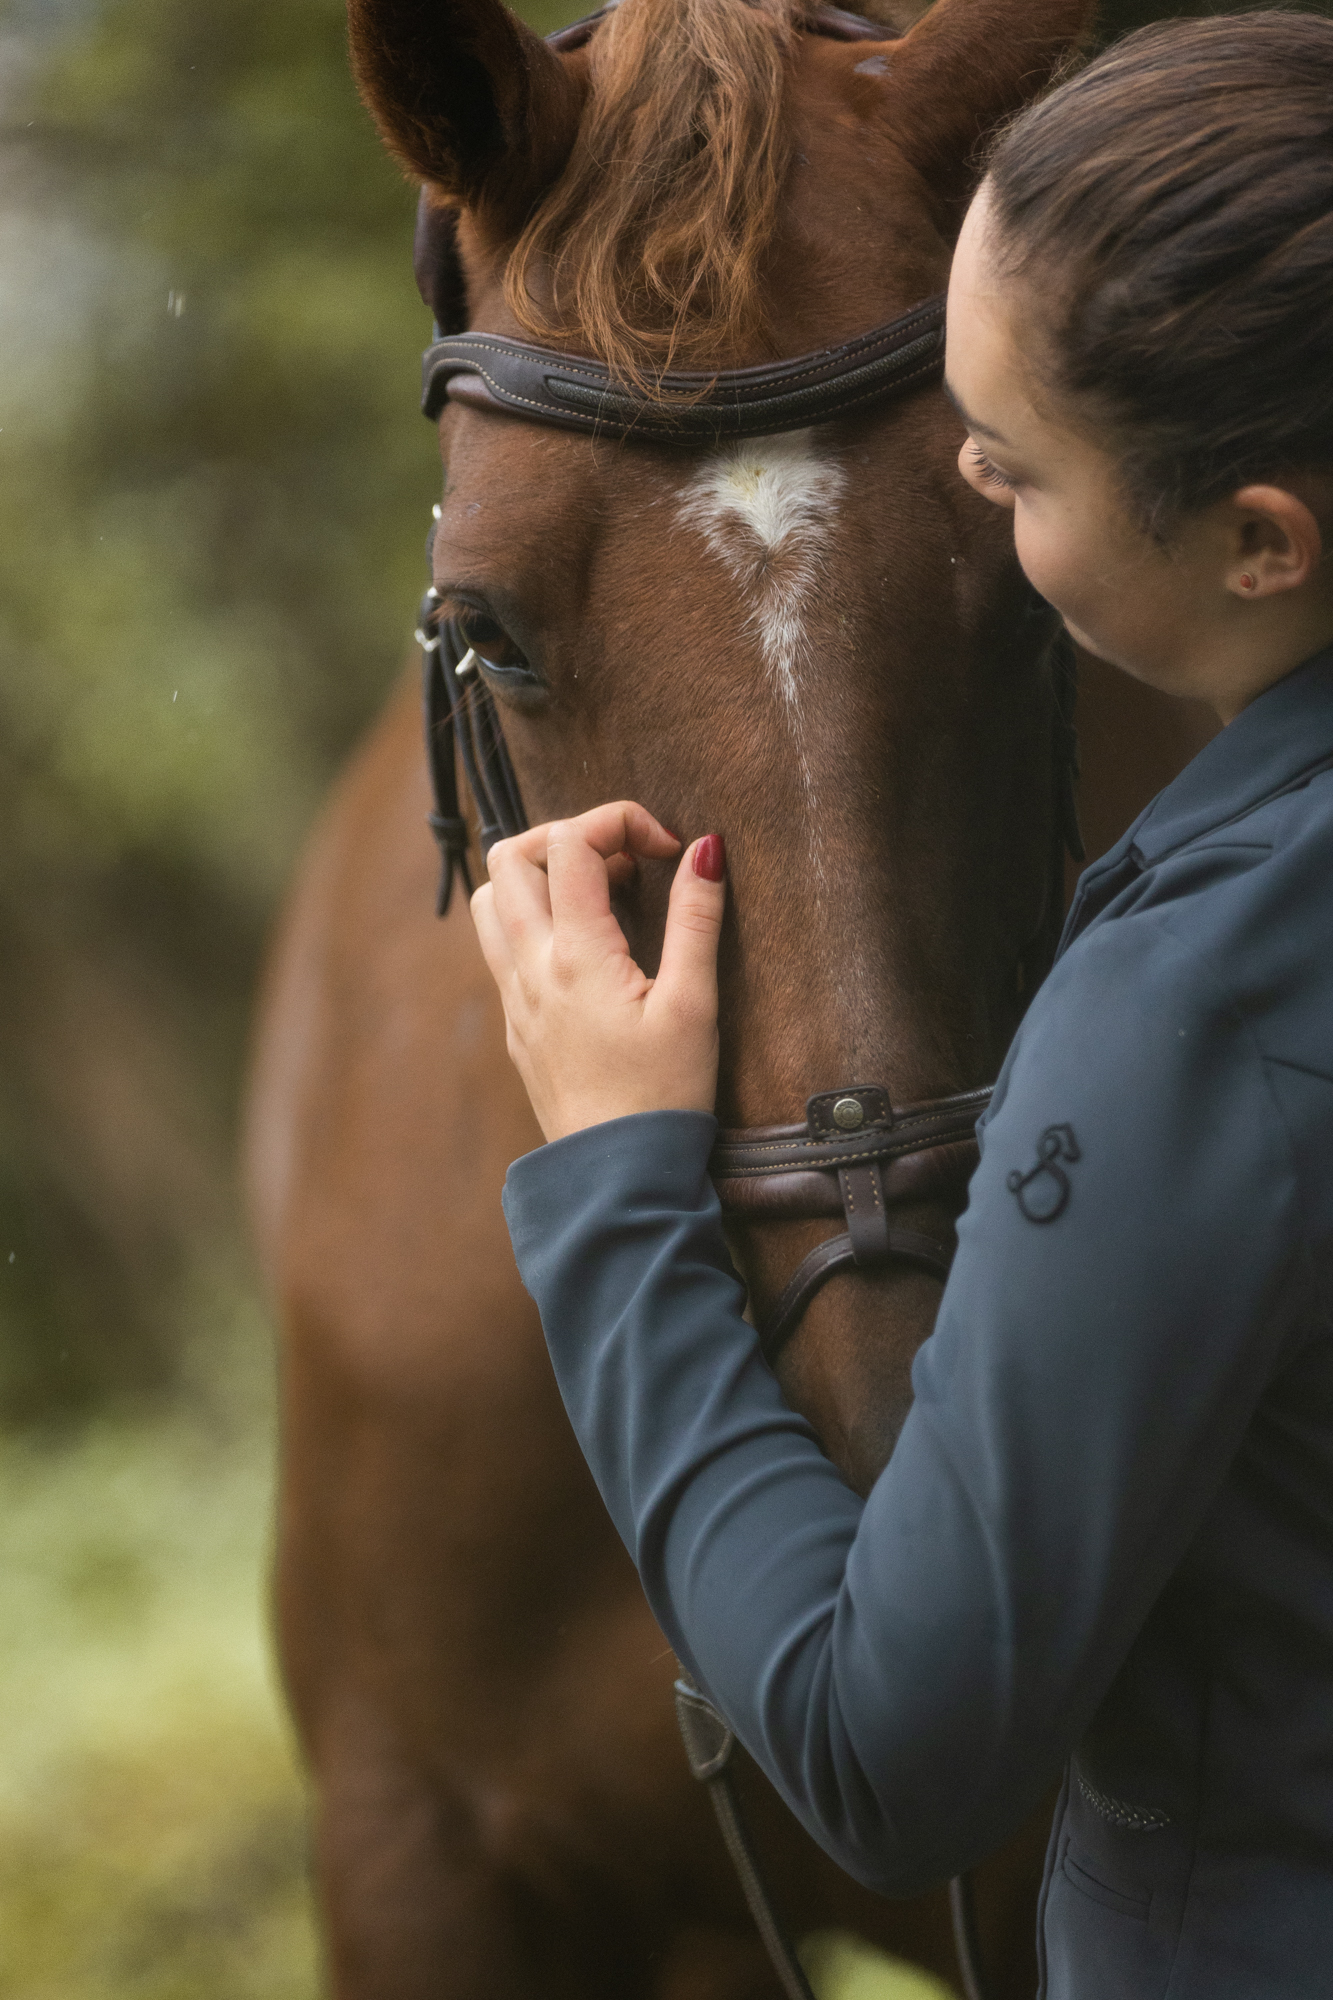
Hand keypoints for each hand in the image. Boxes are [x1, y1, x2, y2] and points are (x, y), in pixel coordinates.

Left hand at [471, 802, 726, 1142]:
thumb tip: (706, 849)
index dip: (620, 821)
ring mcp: (515, 997)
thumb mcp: (694, 1006)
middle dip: (567, 836)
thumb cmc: (663, 1099)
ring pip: (492, 901)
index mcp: (575, 956)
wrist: (616, 1178)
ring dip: (538, 878)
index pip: (569, 842)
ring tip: (600, 898)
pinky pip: (502, 947)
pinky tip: (587, 949)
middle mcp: (530, 968)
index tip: (667, 850)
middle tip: (624, 863)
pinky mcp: (517, 1025)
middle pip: (509, 856)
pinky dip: (535, 921)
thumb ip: (697, 920)